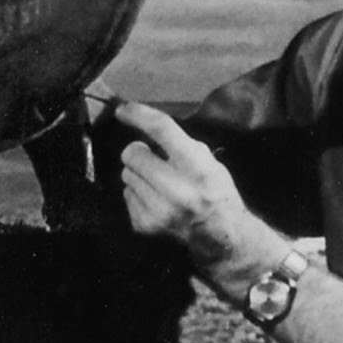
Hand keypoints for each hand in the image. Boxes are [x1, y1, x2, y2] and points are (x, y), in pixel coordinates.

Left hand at [115, 100, 289, 297]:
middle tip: (154, 160)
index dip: (139, 115)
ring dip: (139, 174)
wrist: (219, 233)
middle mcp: (176, 189)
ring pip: (126, 174)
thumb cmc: (214, 190)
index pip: (162, 130)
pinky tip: (156, 200)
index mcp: (197, 167)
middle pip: (133, 154)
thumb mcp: (208, 161)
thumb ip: (180, 144)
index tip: (123, 109)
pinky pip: (126, 194)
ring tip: (159, 183)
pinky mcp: (144, 224)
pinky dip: (137, 194)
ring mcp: (158, 210)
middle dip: (140, 152)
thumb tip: (144, 124)